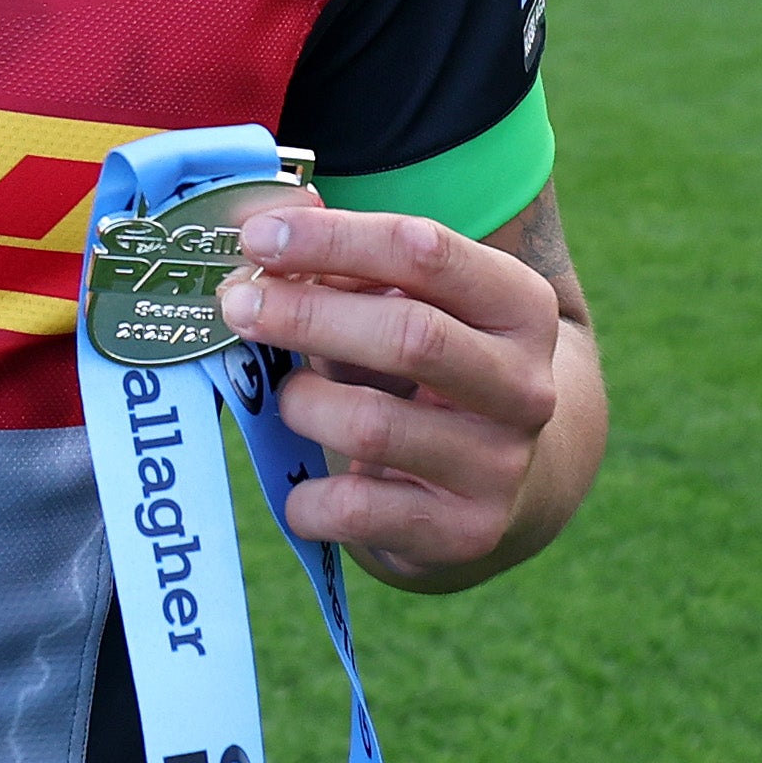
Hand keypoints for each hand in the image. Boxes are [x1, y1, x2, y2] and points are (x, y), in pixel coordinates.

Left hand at [215, 205, 574, 589]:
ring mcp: (500, 464)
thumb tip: (262, 231)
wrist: (502, 483)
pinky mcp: (466, 531)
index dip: (333, 239)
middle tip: (237, 305)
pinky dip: (307, 497)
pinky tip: (301, 486)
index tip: (257, 239)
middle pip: (408, 335)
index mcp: (518, 306)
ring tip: (290, 398)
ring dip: (303, 403)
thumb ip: (347, 269)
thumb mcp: (412, 307)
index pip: (426, 251)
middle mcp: (524, 385)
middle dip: (306, 315)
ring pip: (372, 425)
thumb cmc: (431, 371)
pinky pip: (358, 509)